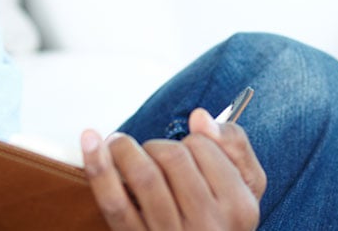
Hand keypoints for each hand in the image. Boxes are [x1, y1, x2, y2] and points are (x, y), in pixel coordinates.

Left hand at [81, 108, 265, 229]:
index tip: (185, 152)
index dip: (188, 139)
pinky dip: (99, 166)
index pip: (202, 146)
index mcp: (239, 207)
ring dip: (125, 148)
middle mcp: (208, 225)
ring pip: (144, 174)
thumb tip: (200, 117)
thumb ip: (233, 144)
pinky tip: (91, 140)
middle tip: (151, 152)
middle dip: (156, 144)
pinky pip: (114, 201)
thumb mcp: (246, 184)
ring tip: (119, 145)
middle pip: (172, 157)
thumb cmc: (220, 216)